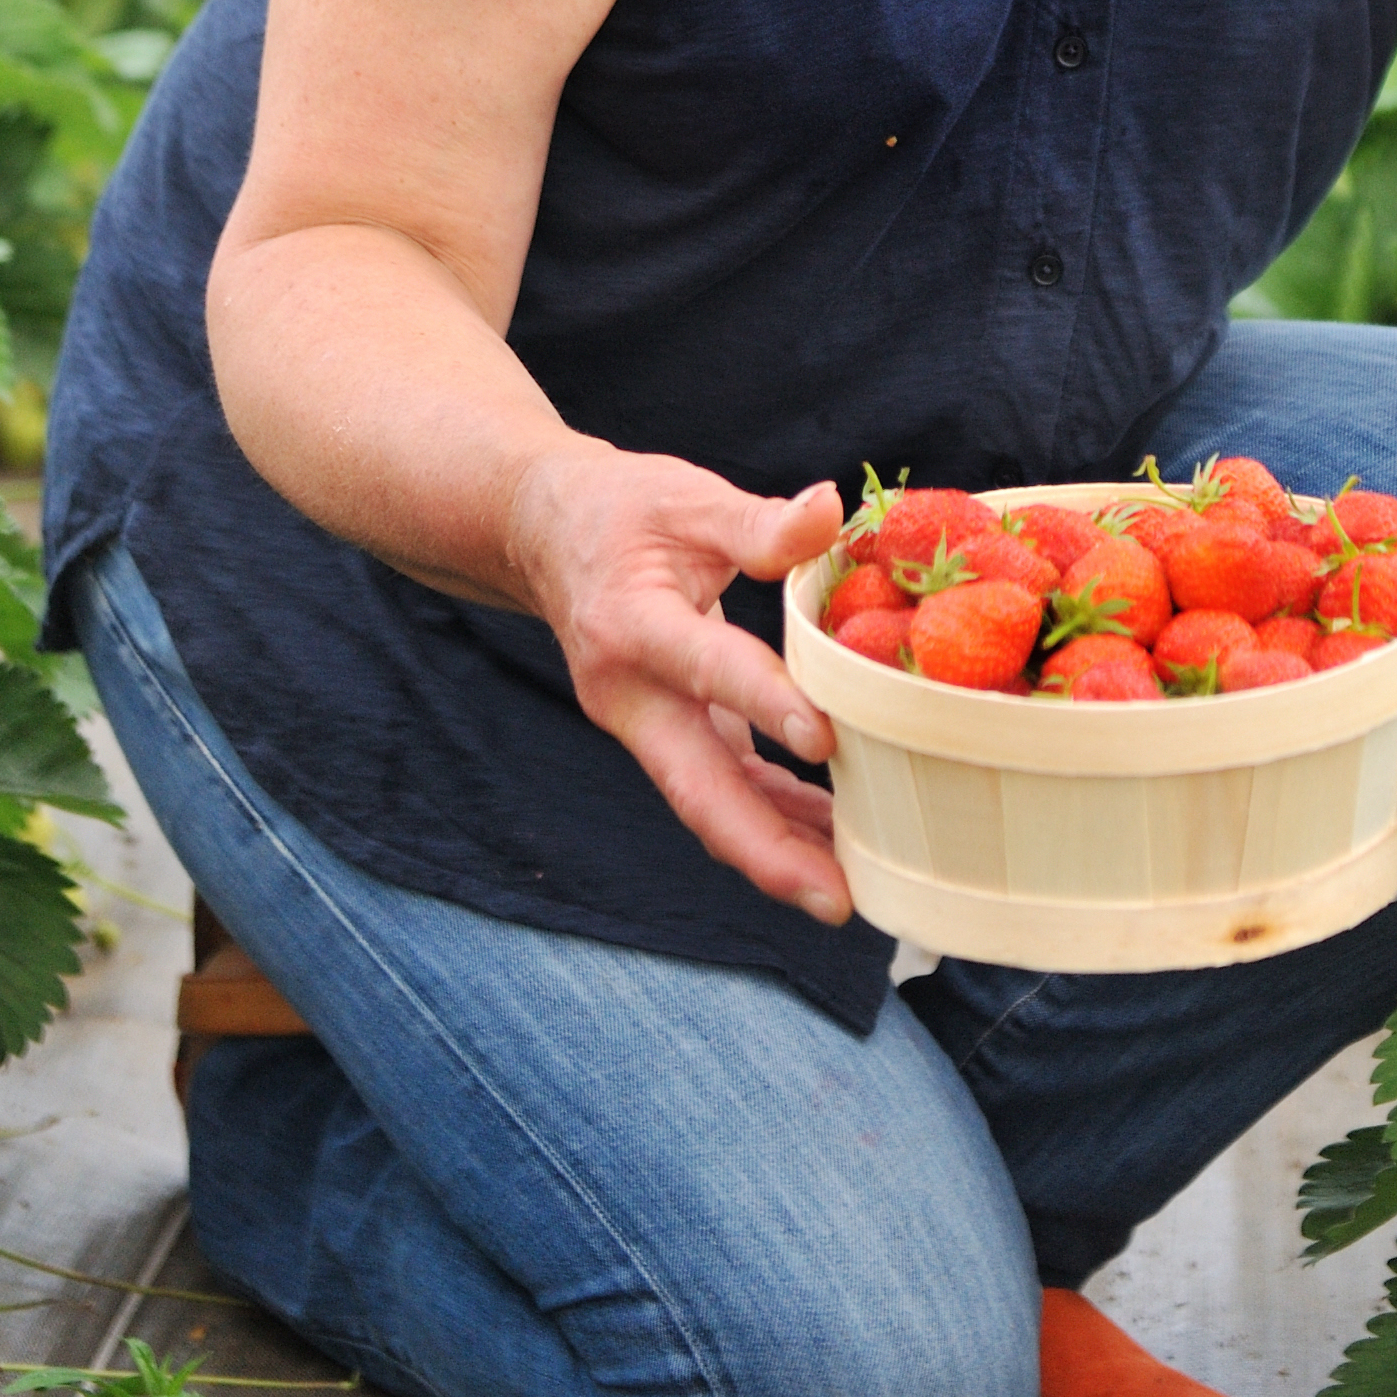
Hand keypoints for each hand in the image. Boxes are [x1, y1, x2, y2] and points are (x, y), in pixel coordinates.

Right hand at [506, 444, 851, 922]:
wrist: (546, 534)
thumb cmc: (623, 511)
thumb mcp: (688, 498)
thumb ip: (760, 521)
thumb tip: (832, 509)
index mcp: (633, 623)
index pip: (706, 667)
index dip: (762, 702)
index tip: (825, 738)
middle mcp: (628, 693)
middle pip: (696, 788)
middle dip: (765, 849)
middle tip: (834, 897)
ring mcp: (642, 726)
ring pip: (710, 803)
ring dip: (776, 850)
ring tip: (850, 887)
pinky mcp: (666, 734)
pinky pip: (721, 787)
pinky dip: (773, 814)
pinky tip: (831, 835)